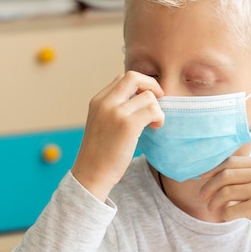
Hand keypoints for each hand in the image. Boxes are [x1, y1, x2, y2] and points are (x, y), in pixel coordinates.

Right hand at [71, 71, 163, 199]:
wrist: (91, 174)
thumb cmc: (100, 154)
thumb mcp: (102, 124)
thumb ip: (115, 109)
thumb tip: (140, 100)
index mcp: (98, 101)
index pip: (123, 79)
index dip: (140, 85)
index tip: (146, 99)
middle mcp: (105, 102)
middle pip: (134, 77)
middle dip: (152, 85)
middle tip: (159, 100)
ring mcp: (116, 113)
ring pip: (147, 96)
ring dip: (157, 108)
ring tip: (154, 123)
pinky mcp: (127, 125)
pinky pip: (153, 110)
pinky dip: (159, 117)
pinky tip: (156, 127)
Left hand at [199, 157, 250, 251]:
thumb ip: (244, 174)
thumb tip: (210, 172)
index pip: (231, 162)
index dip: (212, 170)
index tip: (201, 178)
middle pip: (225, 175)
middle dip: (208, 186)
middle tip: (202, 196)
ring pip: (225, 192)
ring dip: (214, 202)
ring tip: (211, 208)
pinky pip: (230, 210)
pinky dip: (224, 215)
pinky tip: (227, 216)